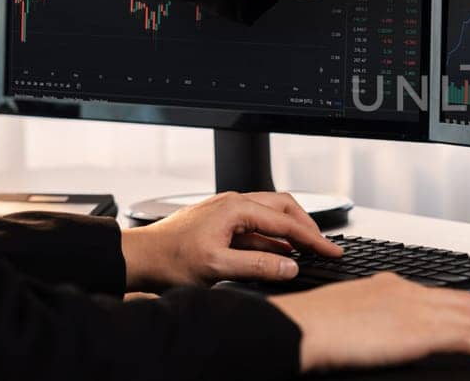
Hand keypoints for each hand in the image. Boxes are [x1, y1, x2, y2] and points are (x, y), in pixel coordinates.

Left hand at [119, 192, 342, 290]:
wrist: (137, 258)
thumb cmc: (168, 259)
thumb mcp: (217, 267)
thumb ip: (258, 266)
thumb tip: (290, 265)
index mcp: (235, 208)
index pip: (286, 222)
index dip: (313, 239)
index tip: (331, 251)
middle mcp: (232, 203)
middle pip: (283, 207)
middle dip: (307, 226)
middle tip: (323, 246)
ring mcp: (225, 211)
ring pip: (269, 214)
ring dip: (289, 232)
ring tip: (305, 250)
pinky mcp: (219, 223)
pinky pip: (254, 225)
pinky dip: (271, 238)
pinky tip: (277, 254)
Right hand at [269, 273, 469, 371]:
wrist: (303, 328)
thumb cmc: (312, 326)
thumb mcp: (349, 313)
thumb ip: (372, 316)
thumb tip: (380, 330)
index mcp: (390, 284)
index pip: (440, 294)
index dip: (466, 305)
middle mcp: (408, 291)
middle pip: (463, 301)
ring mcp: (416, 309)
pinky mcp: (420, 331)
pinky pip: (467, 335)